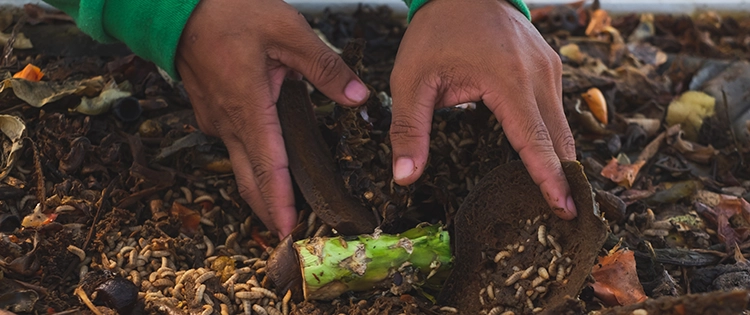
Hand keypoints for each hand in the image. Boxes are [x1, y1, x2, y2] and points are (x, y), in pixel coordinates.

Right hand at [175, 0, 369, 236]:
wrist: (178, 5)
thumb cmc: (228, 12)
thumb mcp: (286, 30)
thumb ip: (325, 67)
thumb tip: (357, 97)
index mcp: (248, 106)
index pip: (267, 166)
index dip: (278, 201)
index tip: (287, 229)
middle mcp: (227, 120)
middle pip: (248, 178)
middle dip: (267, 208)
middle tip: (287, 232)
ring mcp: (215, 118)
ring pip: (239, 163)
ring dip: (260, 185)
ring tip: (284, 203)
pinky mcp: (210, 111)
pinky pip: (233, 143)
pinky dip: (251, 158)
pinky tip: (269, 158)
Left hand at [390, 0, 577, 218]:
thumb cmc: (436, 31)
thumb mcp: (412, 80)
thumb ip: (409, 129)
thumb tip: (404, 176)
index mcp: (508, 80)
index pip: (534, 141)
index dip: (549, 179)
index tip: (565, 209)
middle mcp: (539, 75)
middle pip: (560, 139)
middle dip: (565, 177)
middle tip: (568, 216)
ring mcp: (549, 68)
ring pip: (562, 125)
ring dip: (560, 158)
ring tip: (557, 194)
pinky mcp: (548, 65)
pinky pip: (556, 109)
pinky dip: (553, 136)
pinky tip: (545, 157)